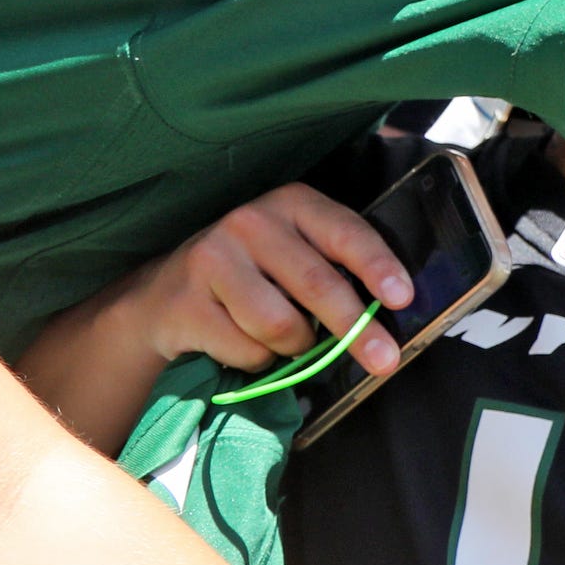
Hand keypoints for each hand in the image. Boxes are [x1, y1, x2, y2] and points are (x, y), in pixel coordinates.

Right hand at [126, 184, 410, 381]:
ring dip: (294, 347)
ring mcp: (212, 259)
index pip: (345, 234)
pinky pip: (247, 349)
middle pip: (318, 285)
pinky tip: (241, 342)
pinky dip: (257, 360)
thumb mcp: (295, 254)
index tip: (402, 298)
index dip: (377, 267)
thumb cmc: (251, 276)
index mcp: (291, 204)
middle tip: (384, 360)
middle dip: (358, 330)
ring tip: (285, 339)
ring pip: (282, 325)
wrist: (162, 295)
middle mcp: (250, 222)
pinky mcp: (185, 302)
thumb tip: (386, 316)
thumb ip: (335, 270)